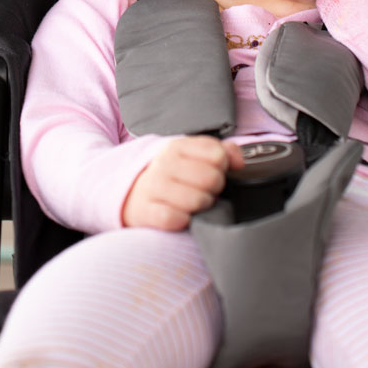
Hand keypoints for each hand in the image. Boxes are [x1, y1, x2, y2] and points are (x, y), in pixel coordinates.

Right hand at [121, 136, 244, 229]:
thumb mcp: (188, 156)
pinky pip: (178, 220)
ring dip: (200, 207)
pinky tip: (177, 215)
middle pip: (213, 178)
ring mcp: (153, 187)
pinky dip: (183, 221)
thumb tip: (240, 160)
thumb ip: (220, 152)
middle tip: (200, 191)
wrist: (127, 193)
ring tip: (189, 203)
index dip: (221, 167)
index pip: (217, 154)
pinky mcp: (146, 211)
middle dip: (213, 189)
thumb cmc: (165, 177)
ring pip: (199, 201)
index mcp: (176, 146)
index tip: (210, 172)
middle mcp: (163, 164)